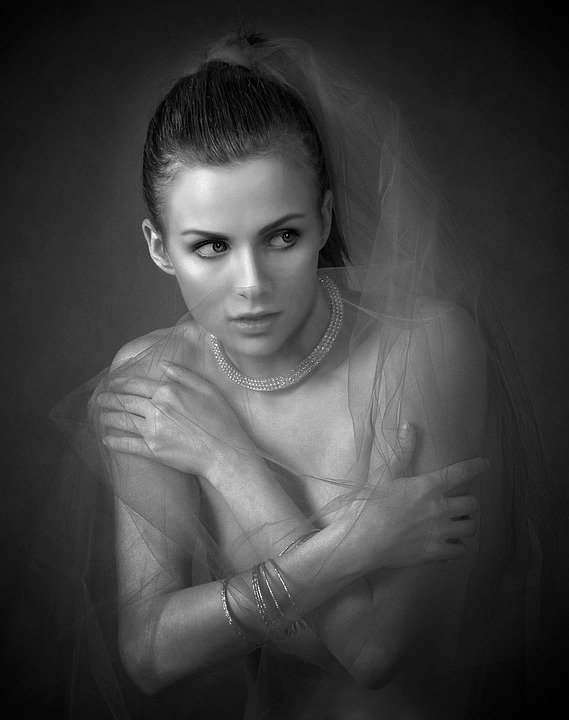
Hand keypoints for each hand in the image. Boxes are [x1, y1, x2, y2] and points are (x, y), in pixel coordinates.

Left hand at [96, 363, 258, 477]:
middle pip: (126, 401)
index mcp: (169, 392)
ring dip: (109, 417)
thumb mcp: (207, 389)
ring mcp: (153, 431)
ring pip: (123, 421)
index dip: (122, 382)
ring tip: (102, 416)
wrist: (225, 453)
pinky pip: (128, 444)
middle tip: (101, 399)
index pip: (138, 384)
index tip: (114, 382)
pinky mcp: (153, 450)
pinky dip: (115, 441)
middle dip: (111, 399)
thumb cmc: (221, 420)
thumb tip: (164, 365)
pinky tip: (107, 439)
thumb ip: (184, 375)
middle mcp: (157, 409)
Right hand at [342, 423, 484, 571]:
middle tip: (461, 502)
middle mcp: (440, 508)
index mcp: (429, 486)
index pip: (461, 473)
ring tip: (459, 522)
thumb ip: (403, 450)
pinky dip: (459, 546)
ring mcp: (439, 532)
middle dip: (470, 502)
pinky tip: (452, 542)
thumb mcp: (386, 473)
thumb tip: (409, 425)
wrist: (362, 539)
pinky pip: (460, 550)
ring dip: (467, 523)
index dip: (477, 467)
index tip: (486, 464)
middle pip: (472, 504)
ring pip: (470, 527)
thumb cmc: (372, 504)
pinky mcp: (435, 552)